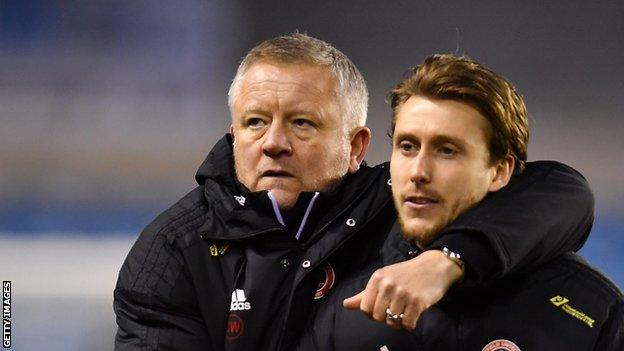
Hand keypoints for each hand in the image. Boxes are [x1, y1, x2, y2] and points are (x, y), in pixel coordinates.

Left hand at [343, 250, 462, 329]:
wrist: (433, 267)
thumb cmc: (406, 274)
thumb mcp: (383, 279)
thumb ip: (364, 294)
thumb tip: (345, 305)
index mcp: (377, 279)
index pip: (364, 308)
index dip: (371, 313)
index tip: (380, 309)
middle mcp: (388, 285)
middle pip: (377, 317)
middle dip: (384, 319)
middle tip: (394, 311)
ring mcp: (403, 294)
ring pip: (392, 322)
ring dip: (398, 322)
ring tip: (404, 312)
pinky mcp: (418, 302)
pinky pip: (407, 324)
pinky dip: (409, 324)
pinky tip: (412, 315)